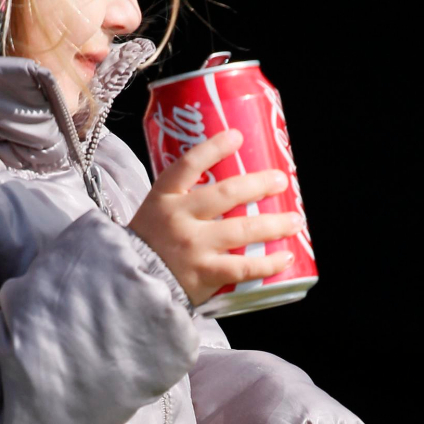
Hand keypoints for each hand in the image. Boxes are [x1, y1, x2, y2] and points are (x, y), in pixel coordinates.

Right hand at [129, 129, 304, 307]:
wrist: (129, 287)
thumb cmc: (148, 248)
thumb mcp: (153, 213)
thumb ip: (182, 201)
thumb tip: (226, 187)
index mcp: (163, 198)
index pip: (188, 164)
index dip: (214, 147)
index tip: (236, 136)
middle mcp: (179, 218)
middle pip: (225, 194)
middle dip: (258, 184)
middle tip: (281, 180)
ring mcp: (193, 247)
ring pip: (241, 230)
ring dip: (274, 223)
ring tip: (295, 220)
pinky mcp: (204, 274)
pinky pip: (243, 267)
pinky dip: (268, 263)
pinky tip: (286, 257)